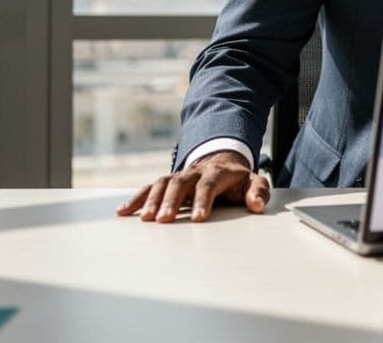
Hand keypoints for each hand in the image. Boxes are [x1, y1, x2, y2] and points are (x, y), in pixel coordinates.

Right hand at [116, 150, 269, 222]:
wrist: (221, 163)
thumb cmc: (237, 180)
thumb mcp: (253, 183)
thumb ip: (258, 192)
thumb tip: (257, 205)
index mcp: (217, 172)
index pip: (208, 185)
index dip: (203, 200)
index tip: (199, 219)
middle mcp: (195, 171)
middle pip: (181, 183)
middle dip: (172, 201)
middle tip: (164, 220)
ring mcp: (179, 176)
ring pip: (162, 184)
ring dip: (152, 200)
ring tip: (145, 219)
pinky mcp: (167, 182)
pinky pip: (149, 188)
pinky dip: (135, 199)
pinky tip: (123, 212)